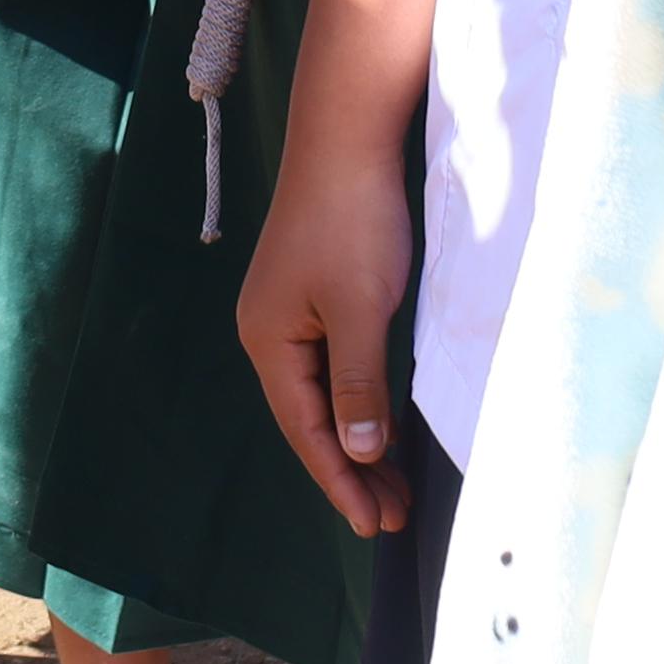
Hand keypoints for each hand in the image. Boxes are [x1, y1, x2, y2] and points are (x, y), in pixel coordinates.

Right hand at [238, 124, 417, 533]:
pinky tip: (380, 424)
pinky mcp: (312, 295)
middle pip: (311, 420)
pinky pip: (332, 368)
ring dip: (358, 441)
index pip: (307, 431)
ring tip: (393, 488)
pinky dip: (359, 402)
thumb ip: (359, 382)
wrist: (348, 138)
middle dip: (352, 472)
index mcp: (269, 341)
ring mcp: (288, 314)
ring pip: (324, 396)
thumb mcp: (360, 309)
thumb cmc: (353, 220)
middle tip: (394, 518)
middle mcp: (269, 333)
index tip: (375, 525)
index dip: (341, 482)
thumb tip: (356, 452)